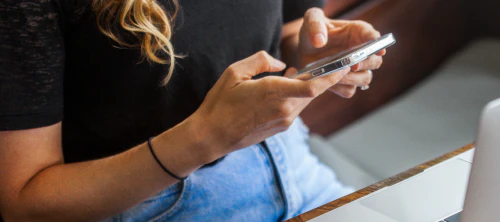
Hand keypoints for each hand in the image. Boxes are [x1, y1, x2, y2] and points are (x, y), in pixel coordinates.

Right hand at [193, 51, 349, 157]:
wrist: (212, 135)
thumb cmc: (220, 102)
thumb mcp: (234, 72)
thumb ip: (261, 60)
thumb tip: (281, 64)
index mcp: (273, 92)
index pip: (313, 86)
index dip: (332, 76)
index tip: (344, 66)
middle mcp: (283, 109)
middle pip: (315, 92)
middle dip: (324, 77)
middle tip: (327, 63)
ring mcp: (284, 121)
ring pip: (306, 100)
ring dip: (309, 87)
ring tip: (300, 73)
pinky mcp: (281, 128)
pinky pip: (297, 108)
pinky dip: (298, 96)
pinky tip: (287, 87)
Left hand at [298, 8, 384, 97]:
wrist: (304, 49)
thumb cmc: (312, 31)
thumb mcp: (311, 19)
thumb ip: (315, 25)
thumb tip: (319, 42)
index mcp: (358, 32)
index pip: (373, 36)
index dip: (378, 44)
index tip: (379, 50)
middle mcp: (361, 51)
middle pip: (375, 61)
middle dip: (366, 64)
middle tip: (353, 65)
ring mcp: (355, 69)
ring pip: (365, 78)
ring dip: (352, 79)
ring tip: (335, 74)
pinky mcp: (345, 83)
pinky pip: (348, 91)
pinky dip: (339, 88)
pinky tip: (328, 82)